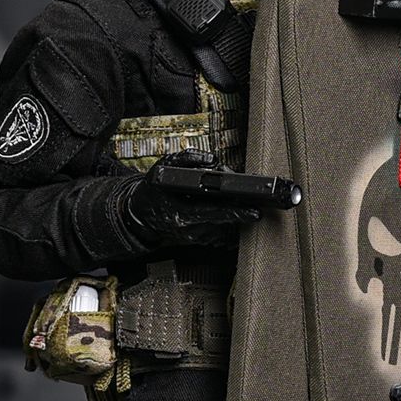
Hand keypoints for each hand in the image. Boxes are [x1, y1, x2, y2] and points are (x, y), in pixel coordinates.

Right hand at [123, 151, 260, 247]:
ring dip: (239, 217)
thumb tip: (213, 160)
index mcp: (181, 213)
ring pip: (228, 229)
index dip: (235, 213)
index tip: (255, 211)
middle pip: (226, 223)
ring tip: (243, 203)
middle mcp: (190, 230)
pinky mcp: (202, 241)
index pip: (213, 213)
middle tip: (259, 205)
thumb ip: (188, 160)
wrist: (141, 216)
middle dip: (244, 213)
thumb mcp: (164, 167)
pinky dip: (232, 223)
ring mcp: (197, 238)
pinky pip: (224, 233)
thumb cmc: (154, 190)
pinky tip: (235, 213)